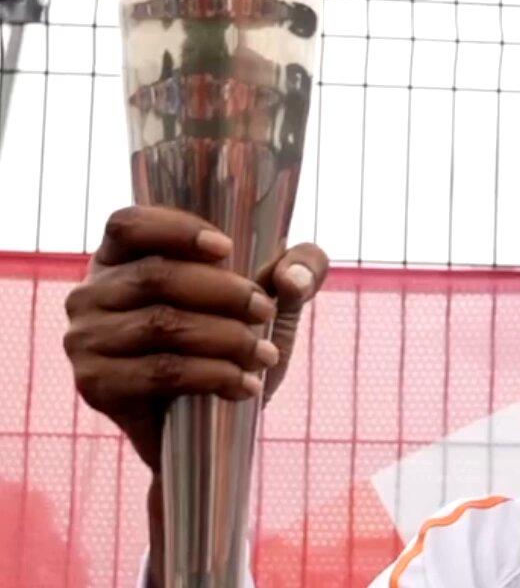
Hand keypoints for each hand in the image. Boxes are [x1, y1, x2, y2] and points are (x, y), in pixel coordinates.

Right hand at [63, 205, 328, 472]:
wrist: (206, 425)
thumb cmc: (234, 339)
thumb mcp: (277, 296)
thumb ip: (302, 267)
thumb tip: (293, 276)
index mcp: (123, 256)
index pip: (130, 224)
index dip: (176, 230)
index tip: (228, 249)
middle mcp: (92, 292)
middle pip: (157, 276)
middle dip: (224, 293)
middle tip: (265, 311)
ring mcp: (86, 339)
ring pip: (162, 325)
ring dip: (226, 339)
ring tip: (265, 355)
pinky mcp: (95, 386)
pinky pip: (160, 372)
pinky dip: (212, 376)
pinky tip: (245, 386)